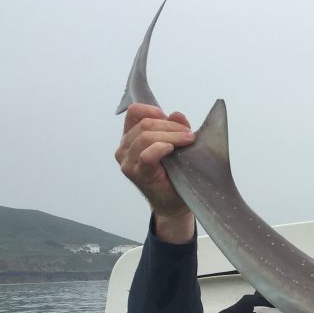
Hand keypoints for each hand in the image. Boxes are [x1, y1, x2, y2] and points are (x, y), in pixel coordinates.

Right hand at [115, 103, 196, 242]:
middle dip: (170, 126)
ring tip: (188, 140)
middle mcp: (125, 148)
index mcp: (131, 137)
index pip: (134, 113)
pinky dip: (161, 148)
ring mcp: (128, 162)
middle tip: (189, 134)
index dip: (152, 110)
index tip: (169, 117)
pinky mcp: (138, 174)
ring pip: (145, 137)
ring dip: (171, 135)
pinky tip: (172, 149)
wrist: (174, 202)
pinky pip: (146, 155)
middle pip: (144, 124)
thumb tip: (177, 114)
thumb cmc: (173, 173)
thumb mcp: (176, 144)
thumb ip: (175, 128)